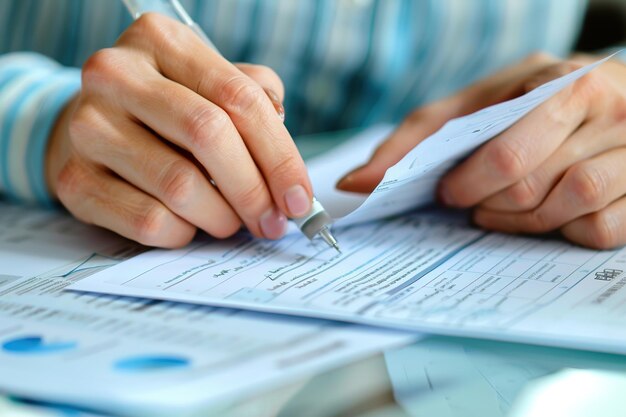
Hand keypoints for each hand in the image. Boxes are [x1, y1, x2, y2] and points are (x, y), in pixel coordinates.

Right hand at [45, 13, 312, 247]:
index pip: (238, 97)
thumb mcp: (208, 86)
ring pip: (180, 185)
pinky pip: (148, 221)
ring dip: (222, 216)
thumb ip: (254, 102)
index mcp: (159, 40)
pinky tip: (190, 226)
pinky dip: (184, 232)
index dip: (279, 155)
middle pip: (209, 135)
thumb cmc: (165, 110)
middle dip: (254, 190)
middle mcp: (116, 74)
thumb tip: (288, 168)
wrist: (88, 128)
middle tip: (273, 221)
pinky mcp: (74, 180)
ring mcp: (87, 127)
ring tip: (232, 222)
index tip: (300, 197)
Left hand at [338, 52, 625, 248]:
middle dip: (487, 203)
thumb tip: (355, 182)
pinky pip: (601, 231)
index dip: (467, 183)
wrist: (617, 98)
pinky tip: (551, 216)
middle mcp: (610, 110)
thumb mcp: (479, 104)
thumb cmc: (535, 103)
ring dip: (521, 221)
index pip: (504, 153)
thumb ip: (419, 137)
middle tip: (472, 200)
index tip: (449, 192)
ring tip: (501, 209)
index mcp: (563, 81)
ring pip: (569, 207)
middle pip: (530, 185)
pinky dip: (565, 232)